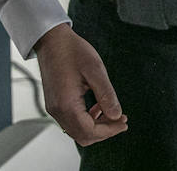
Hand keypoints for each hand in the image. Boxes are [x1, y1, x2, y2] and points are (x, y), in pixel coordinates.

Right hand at [34, 23, 127, 145]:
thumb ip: (106, 94)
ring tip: (112, 113)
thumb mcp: (95, 70)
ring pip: (77, 130)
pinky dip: (87, 119)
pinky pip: (72, 120)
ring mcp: (54, 108)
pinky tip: (98, 107)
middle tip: (121, 120)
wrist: (51, 40)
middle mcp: (57, 110)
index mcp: (66, 104)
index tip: (124, 122)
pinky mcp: (55, 104)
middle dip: (104, 131)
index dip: (109, 130)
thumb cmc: (71, 50)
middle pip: (82, 136)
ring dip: (96, 126)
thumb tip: (116, 114)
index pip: (89, 131)